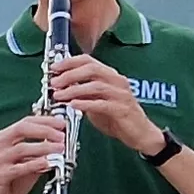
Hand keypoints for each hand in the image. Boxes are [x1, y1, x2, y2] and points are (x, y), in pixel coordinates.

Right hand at [0, 112, 70, 193]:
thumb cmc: (8, 180)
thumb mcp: (26, 162)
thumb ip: (39, 153)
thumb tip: (59, 144)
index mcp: (4, 138)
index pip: (26, 122)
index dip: (45, 121)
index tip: (61, 123)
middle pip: (22, 129)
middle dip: (45, 130)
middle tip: (61, 135)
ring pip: (21, 148)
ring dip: (44, 147)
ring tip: (59, 149)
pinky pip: (19, 168)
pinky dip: (35, 164)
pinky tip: (47, 163)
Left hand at [45, 53, 167, 156]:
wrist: (139, 133)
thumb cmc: (117, 117)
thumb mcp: (95, 101)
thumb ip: (82, 92)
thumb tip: (61, 86)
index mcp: (110, 76)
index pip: (89, 60)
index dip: (70, 62)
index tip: (54, 68)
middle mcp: (117, 81)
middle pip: (92, 69)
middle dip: (70, 74)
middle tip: (54, 83)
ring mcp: (121, 94)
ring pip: (96, 85)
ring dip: (74, 90)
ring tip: (59, 96)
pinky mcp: (122, 109)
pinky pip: (102, 103)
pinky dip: (86, 103)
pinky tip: (74, 105)